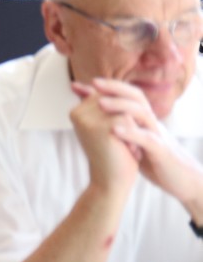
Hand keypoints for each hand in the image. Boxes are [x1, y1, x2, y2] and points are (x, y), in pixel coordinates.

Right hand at [68, 80, 141, 199]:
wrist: (111, 182)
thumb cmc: (111, 153)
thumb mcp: (102, 127)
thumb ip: (96, 105)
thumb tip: (85, 86)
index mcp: (77, 111)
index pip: (108, 96)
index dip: (119, 114)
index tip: (114, 135)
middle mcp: (78, 113)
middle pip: (116, 100)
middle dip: (126, 119)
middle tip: (120, 142)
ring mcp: (88, 120)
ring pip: (124, 108)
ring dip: (131, 128)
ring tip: (124, 146)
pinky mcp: (102, 129)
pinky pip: (128, 119)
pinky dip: (133, 135)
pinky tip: (126, 150)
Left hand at [82, 78, 202, 213]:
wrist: (179, 178)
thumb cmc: (152, 156)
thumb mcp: (133, 138)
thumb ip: (117, 124)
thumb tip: (95, 112)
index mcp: (143, 119)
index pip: (127, 96)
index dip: (107, 88)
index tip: (82, 84)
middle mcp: (151, 122)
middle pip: (137, 97)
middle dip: (115, 88)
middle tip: (94, 82)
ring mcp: (157, 135)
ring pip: (143, 113)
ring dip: (121, 106)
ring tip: (100, 103)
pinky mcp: (161, 151)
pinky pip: (148, 139)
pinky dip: (132, 133)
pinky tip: (114, 130)